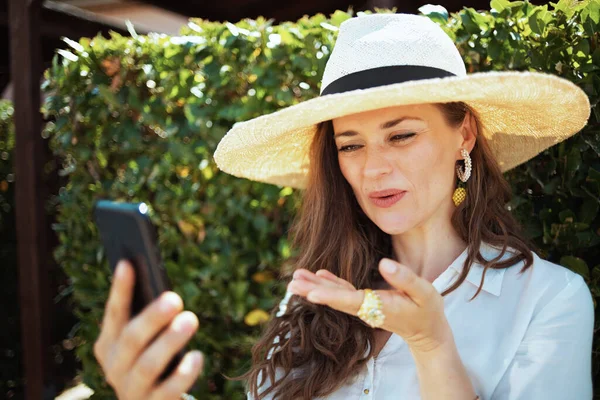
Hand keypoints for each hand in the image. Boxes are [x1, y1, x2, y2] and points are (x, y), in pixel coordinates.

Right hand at [93, 260, 203, 398]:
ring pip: (148, 365)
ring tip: (191, 319)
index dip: (120, 289)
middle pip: (131, 339)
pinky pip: (169, 390)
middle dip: (152, 318)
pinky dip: (184, 373)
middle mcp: (114, 366)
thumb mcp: (143, 340)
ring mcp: (131, 389)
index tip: (128, 263)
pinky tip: (197, 356)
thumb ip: (147, 318)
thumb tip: (161, 285)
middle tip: (175, 298)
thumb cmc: (148, 360)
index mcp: (108, 344)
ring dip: (170, 341)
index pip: (114, 313)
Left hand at [287, 258, 451, 353]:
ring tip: (295, 278)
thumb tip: (383, 263)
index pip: (350, 300)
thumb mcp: (424, 293)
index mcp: (379, 306)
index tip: (309, 294)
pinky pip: (344, 292)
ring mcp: (364, 306)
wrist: (427, 331)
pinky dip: (331, 283)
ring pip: (336, 295)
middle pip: (336, 299)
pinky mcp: (366, 302)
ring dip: (315, 287)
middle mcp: (366, 309)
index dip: (330, 296)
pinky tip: (319, 275)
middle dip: (312, 291)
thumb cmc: (428, 311)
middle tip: (291, 283)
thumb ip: (405, 279)